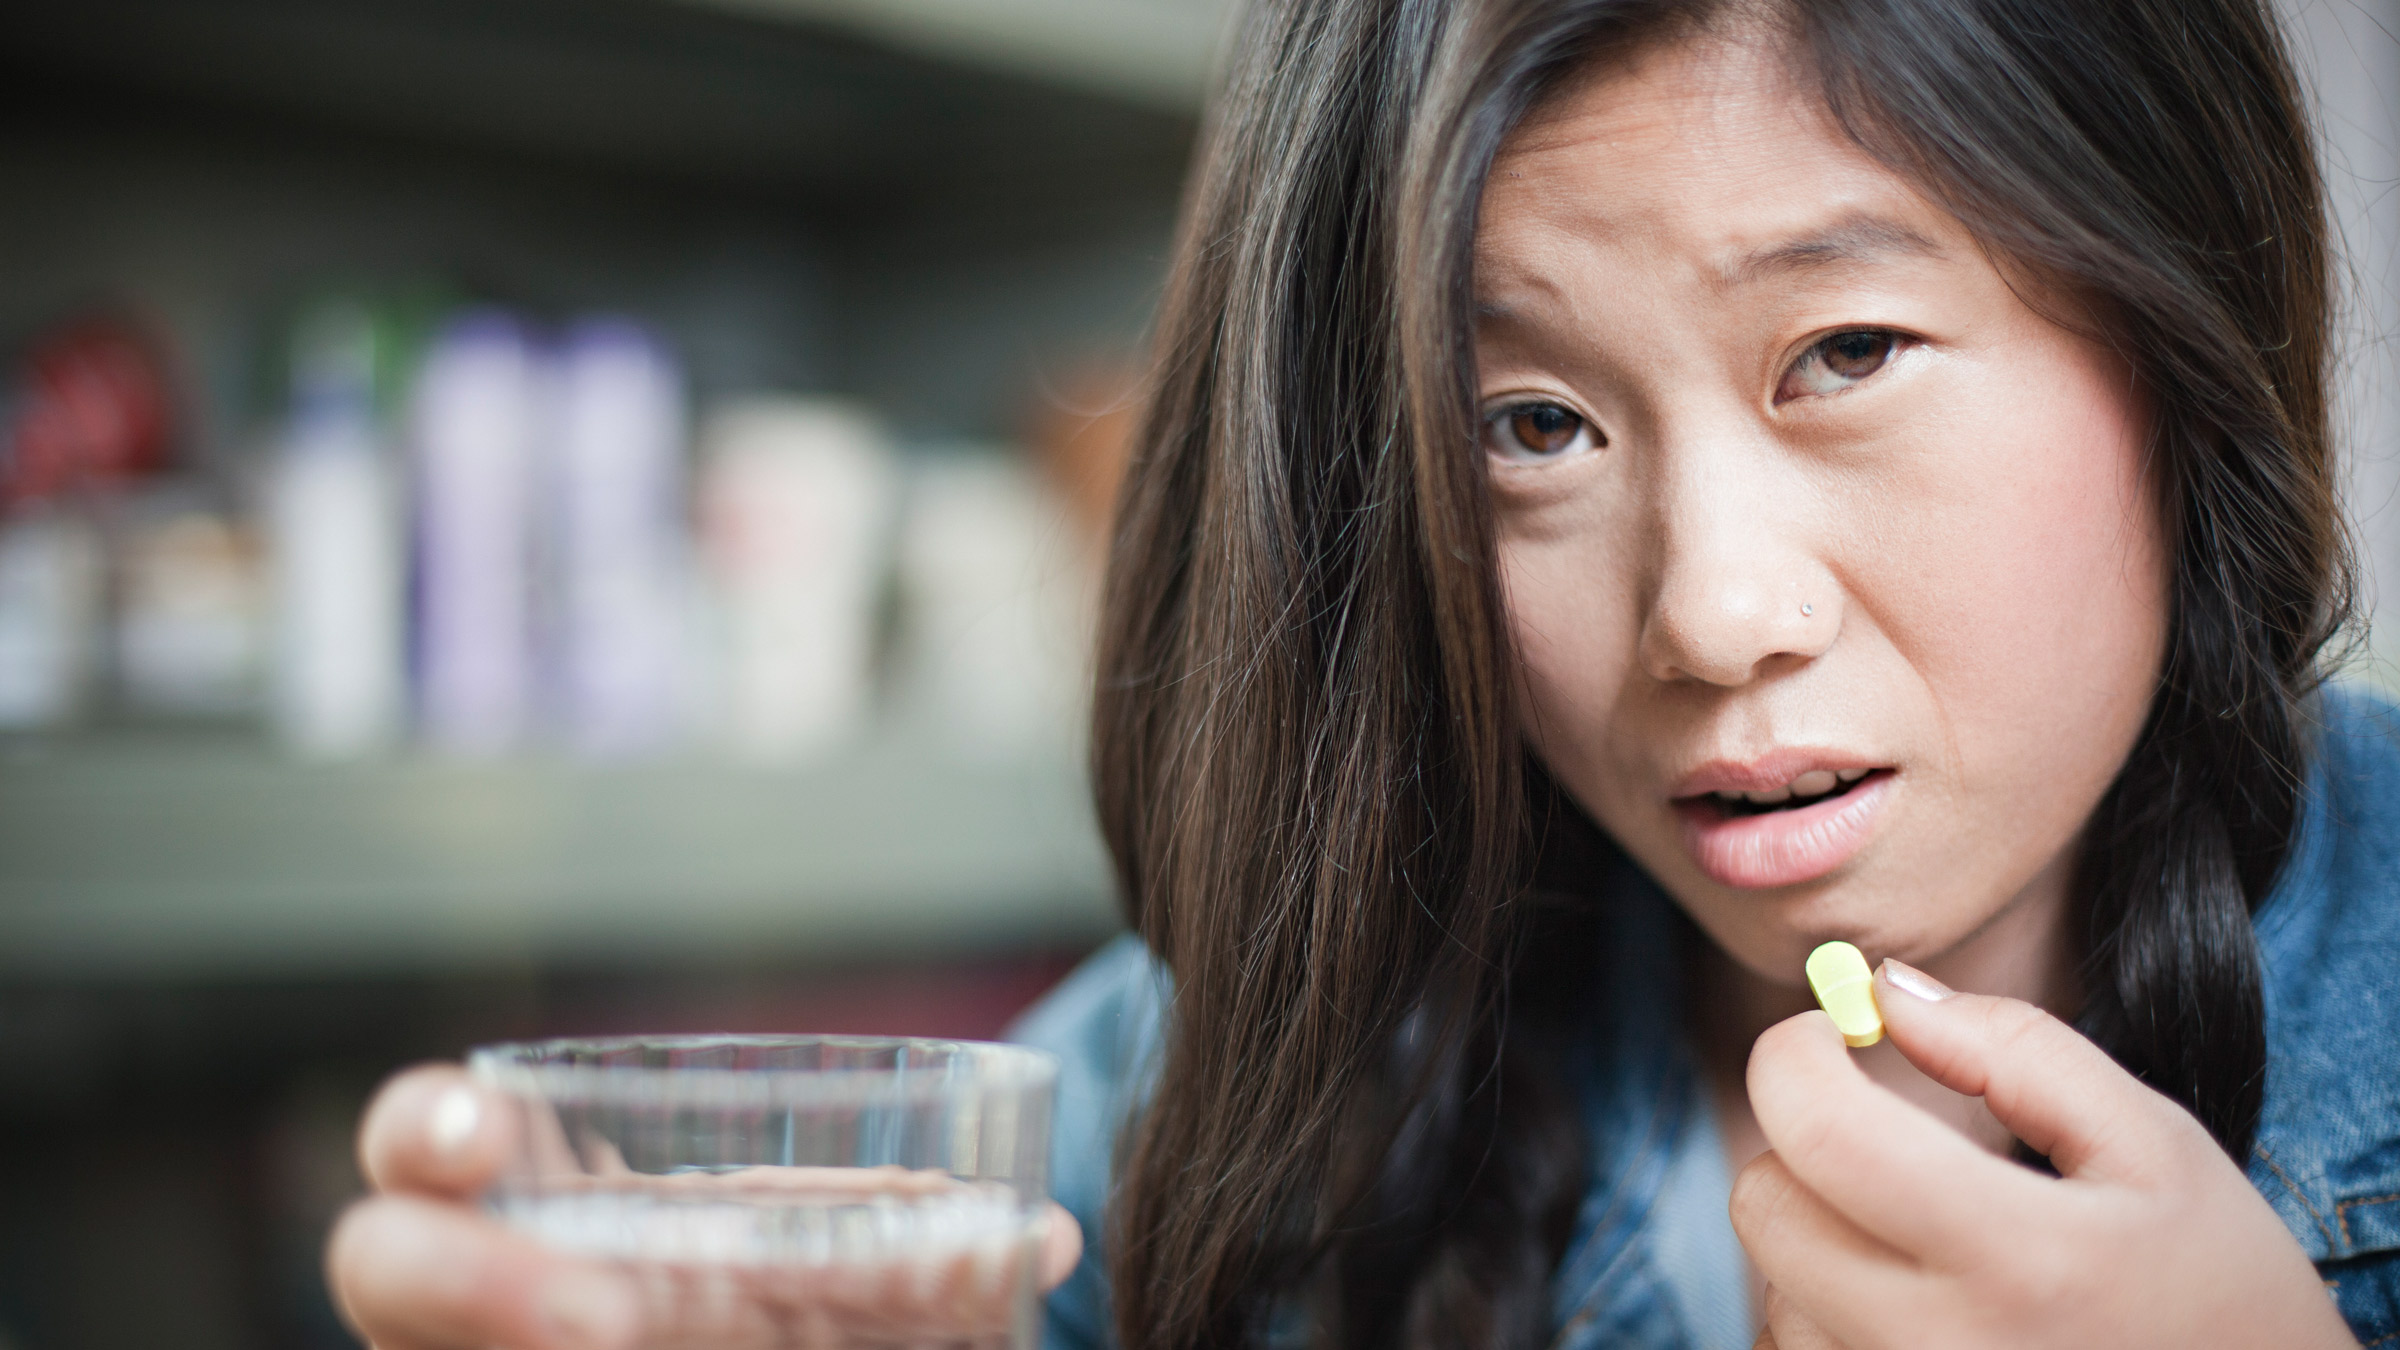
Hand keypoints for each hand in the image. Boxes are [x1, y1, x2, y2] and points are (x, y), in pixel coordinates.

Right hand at [325, 1064, 1084, 1349]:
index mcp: (528, 1200)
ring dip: (513, 1344)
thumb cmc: (766, 1297)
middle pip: (386, 1275)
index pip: (420, 1145)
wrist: (754, 1344)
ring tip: (632, 1342)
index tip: (485, 1133)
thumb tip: (1054, 1237)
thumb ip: (914, 1244)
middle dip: (467, 1284)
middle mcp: (473, 1298)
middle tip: (607, 1315)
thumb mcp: (823, 1256)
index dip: (430, 1128)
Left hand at [1731, 961, 2356, 1349]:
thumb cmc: (2215, 1286)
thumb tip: (1885, 989)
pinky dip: (1828, 1317)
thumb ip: (2015, 1050)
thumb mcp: (2153, 1145)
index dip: (1793, 1056)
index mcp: (2021, 1259)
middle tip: (1886, 1144)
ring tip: (1931, 1251)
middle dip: (1805, 1145)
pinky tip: (1919, 1313)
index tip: (1826, 1035)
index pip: (1820, 1133)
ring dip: (1821, 1241)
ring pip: (1773, 1285)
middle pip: (1765, 1207)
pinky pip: (1792, 1349)